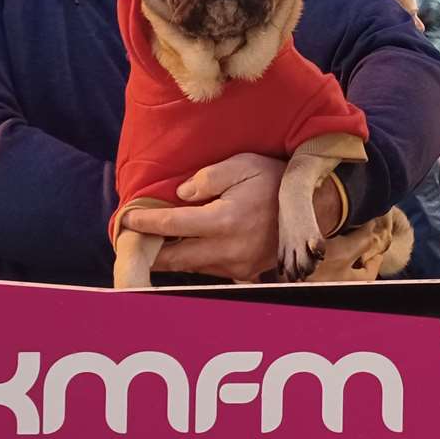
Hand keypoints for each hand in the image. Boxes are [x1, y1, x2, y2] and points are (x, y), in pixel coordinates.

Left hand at [122, 152, 340, 281]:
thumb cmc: (274, 180)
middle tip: (130, 242)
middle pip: (175, 259)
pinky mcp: (244, 273)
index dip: (146, 224)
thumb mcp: (243, 165)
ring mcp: (237, 266)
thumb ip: (208, 177)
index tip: (126, 220)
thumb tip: (181, 195)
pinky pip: (209, 269)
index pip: (173, 225)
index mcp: (225, 220)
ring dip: (171, 257)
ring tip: (153, 244)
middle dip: (151, 252)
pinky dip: (192, 261)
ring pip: (191, 267)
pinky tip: (182, 249)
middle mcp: (228, 249)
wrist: (313, 208)